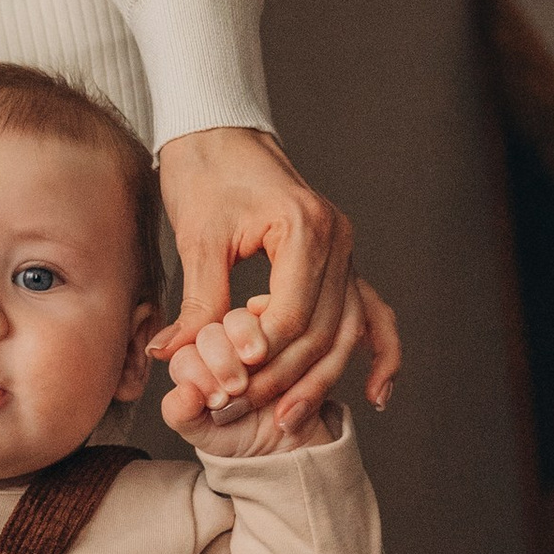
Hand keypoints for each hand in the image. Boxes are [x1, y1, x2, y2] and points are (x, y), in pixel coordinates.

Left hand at [152, 127, 400, 427]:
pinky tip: (378, 393)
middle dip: (284, 378)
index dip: (261, 358)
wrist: (219, 132)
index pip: (292, 315)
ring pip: (345, 332)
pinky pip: (370, 312)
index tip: (225, 387)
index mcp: (305, 228)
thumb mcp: (198, 237)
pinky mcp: (342, 260)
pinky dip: (378, 353)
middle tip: (243, 412)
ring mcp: (347, 250)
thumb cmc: (205, 172)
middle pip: (323, 331)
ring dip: (320, 379)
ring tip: (289, 421)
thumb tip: (174, 356)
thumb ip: (197, 302)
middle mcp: (339, 239)